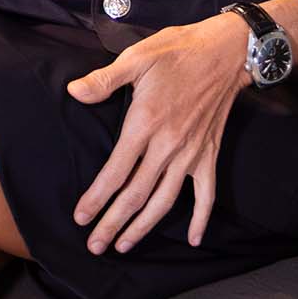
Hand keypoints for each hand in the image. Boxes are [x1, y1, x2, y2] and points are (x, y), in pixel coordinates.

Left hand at [66, 12, 250, 254]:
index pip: (116, 170)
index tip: (81, 217)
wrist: (224, 53)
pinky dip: (201, 218)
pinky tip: (194, 239)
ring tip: (124, 246)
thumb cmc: (177, 52)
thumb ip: (104, 79)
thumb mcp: (137, 57)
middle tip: (95, 246)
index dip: (97, 197)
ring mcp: (191, 154)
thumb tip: (73, 92)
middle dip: (113, 223)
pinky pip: (206, 195)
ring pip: (165, 201)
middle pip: (137, 194)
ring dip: (144, 227)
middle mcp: (168, 145)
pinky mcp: (209, 155)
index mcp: (146, 122)